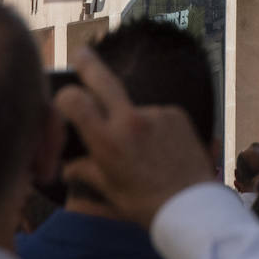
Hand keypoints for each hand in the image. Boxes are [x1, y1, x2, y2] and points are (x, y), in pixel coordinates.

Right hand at [55, 46, 216, 227]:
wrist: (193, 206)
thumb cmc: (146, 205)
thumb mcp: (110, 192)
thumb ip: (87, 172)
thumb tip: (68, 168)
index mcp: (108, 142)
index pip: (76, 102)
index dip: (66, 96)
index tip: (65, 95)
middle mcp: (130, 122)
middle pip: (104, 80)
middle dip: (89, 64)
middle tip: (81, 51)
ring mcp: (156, 114)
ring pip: (135, 109)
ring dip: (135, 124)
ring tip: (149, 155)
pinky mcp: (176, 113)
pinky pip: (157, 116)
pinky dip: (156, 128)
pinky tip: (164, 151)